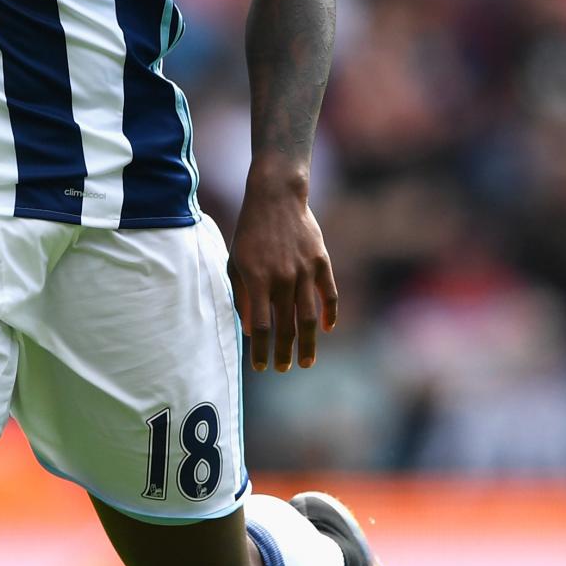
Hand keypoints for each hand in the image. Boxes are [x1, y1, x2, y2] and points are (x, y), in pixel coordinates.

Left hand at [228, 170, 338, 372]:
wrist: (276, 196)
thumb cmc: (250, 232)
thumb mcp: (236, 262)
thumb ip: (241, 296)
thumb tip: (249, 329)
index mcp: (258, 280)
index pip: (261, 326)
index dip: (261, 350)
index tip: (261, 367)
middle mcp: (283, 278)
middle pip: (287, 327)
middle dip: (285, 353)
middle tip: (284, 368)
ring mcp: (305, 270)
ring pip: (310, 317)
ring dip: (309, 343)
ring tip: (306, 361)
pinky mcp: (321, 262)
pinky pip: (329, 294)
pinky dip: (330, 313)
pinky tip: (327, 329)